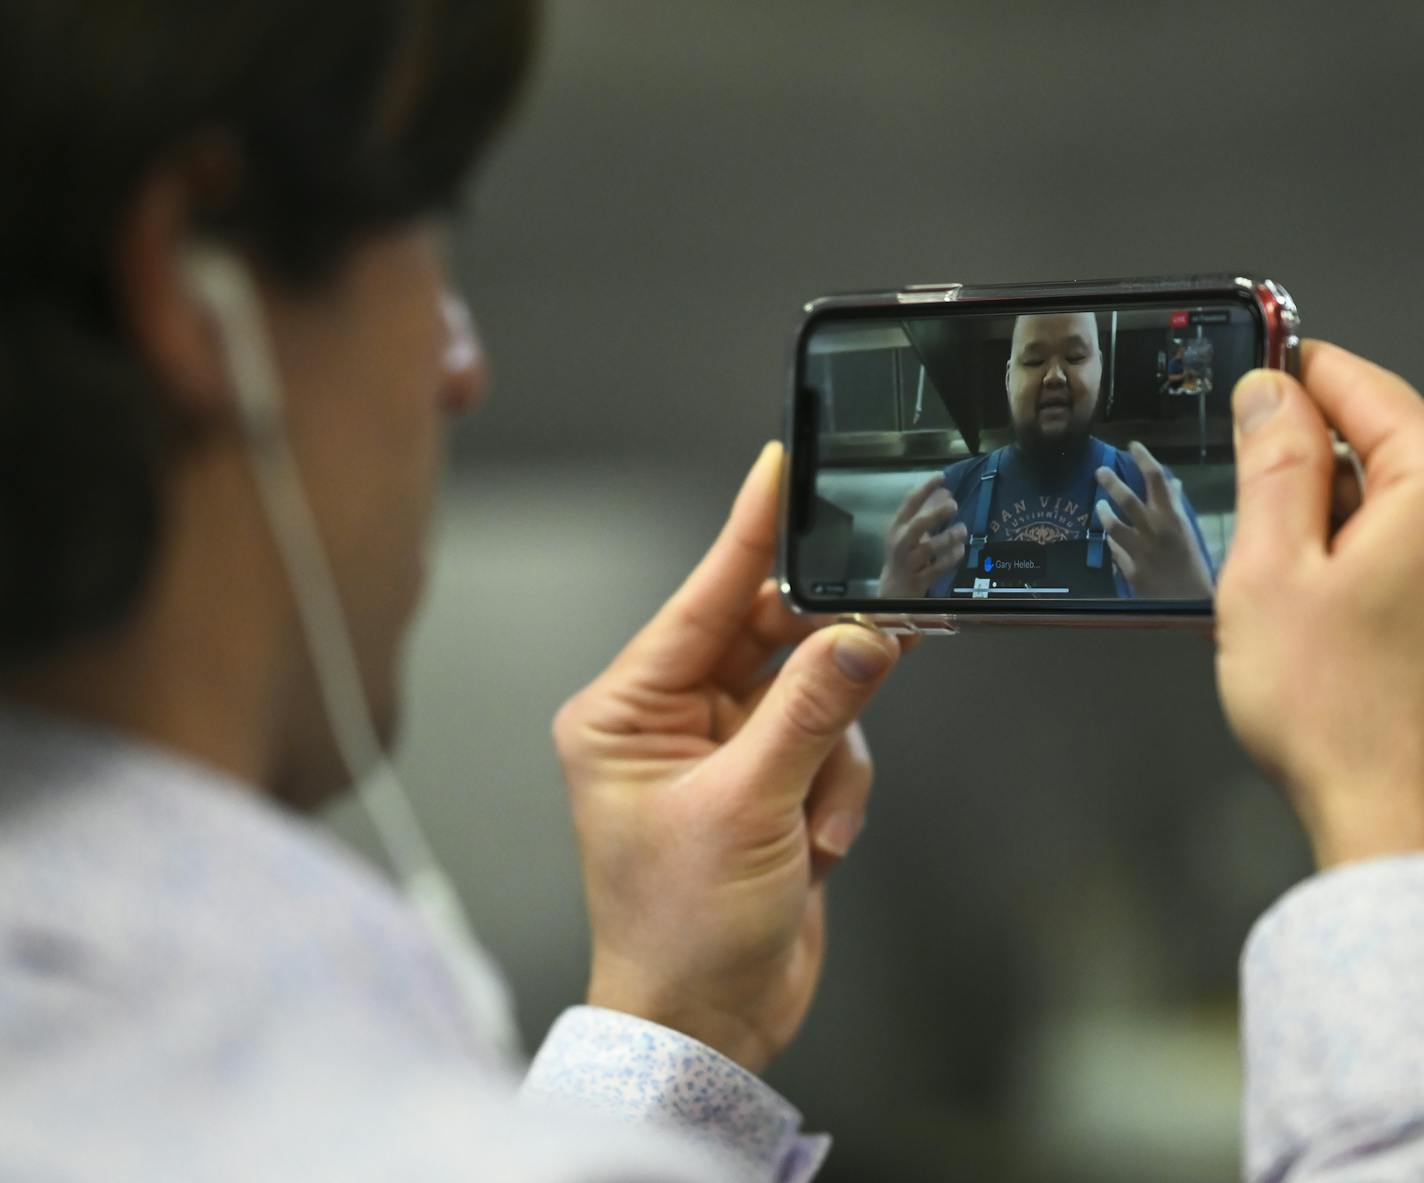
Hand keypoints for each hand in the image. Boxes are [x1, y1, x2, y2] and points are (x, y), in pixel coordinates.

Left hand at [552, 442, 903, 1072]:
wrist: (707, 1025)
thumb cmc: (681, 930)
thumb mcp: (746, 810)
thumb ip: (810, 713)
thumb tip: (863, 636)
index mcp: (625, 712)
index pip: (698, 599)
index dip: (748, 534)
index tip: (781, 469)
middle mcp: (668, 719)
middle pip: (764, 639)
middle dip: (820, 655)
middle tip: (884, 619)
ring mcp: (721, 750)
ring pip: (811, 693)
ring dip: (830, 755)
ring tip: (813, 819)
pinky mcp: (765, 782)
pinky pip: (828, 744)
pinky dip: (837, 791)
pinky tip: (816, 846)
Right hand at [878, 473, 964, 597]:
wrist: (893, 588)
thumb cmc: (905, 554)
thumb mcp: (910, 531)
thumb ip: (926, 511)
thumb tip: (945, 491)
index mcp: (897, 527)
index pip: (910, 503)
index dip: (925, 488)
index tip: (941, 476)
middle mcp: (901, 542)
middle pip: (918, 525)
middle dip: (936, 513)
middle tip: (954, 505)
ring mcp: (909, 562)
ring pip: (928, 548)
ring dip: (948, 537)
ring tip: (962, 530)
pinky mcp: (919, 579)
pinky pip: (937, 568)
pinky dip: (950, 558)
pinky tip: (961, 550)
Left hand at [1094, 442, 1213, 597]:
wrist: (1190, 601)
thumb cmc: (1193, 563)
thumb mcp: (1188, 531)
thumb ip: (1176, 506)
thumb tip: (1171, 482)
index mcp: (1174, 518)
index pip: (1157, 479)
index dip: (1144, 459)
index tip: (1133, 446)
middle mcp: (1155, 530)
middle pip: (1128, 499)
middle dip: (1112, 482)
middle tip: (1100, 470)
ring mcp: (1140, 550)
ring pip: (1113, 525)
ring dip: (1103, 512)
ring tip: (1099, 505)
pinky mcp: (1129, 569)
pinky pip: (1114, 549)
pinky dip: (1112, 542)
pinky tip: (1111, 538)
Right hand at [1216, 341, 1423, 868]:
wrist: (1393, 817)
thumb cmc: (1338, 711)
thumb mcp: (1270, 569)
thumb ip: (1273, 466)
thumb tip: (1269, 391)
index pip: (1368, 390)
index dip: (1300, 371)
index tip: (1252, 361)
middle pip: (1386, 443)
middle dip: (1309, 450)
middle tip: (1238, 472)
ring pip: (1391, 500)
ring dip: (1327, 510)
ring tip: (1269, 558)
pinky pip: (1400, 549)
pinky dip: (1351, 553)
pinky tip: (1309, 595)